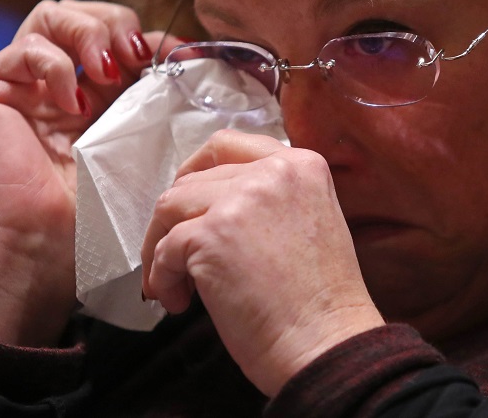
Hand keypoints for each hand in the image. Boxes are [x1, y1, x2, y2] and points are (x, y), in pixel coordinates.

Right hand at [0, 0, 160, 345]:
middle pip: (84, 12)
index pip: (118, 34)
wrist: (46, 248)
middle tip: (135, 57)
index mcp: (95, 91)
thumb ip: (154, 99)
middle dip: (116, 23)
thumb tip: (189, 56)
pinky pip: (24, 49)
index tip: (181, 54)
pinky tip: (73, 103)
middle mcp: (57, 81)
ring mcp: (21, 83)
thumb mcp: (140, 142)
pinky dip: (55, 65)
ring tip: (106, 71)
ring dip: (88, 33)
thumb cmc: (96, 210)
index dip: (149, 34)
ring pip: (52, 15)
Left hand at [141, 130, 383, 396]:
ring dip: (161, 247)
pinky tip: (179, 302)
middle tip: (173, 252)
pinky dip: (162, 277)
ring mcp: (240, 200)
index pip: (229, 144)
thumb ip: (272, 198)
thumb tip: (214, 203)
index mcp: (300, 165)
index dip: (197, 171)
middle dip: (175, 217)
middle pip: (193, 178)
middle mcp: (272, 171)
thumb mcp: (311, 221)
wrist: (326, 344)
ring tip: (176, 285)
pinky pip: (164, 249)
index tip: (188, 201)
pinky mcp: (211, 235)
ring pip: (170, 206)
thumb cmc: (320, 303)